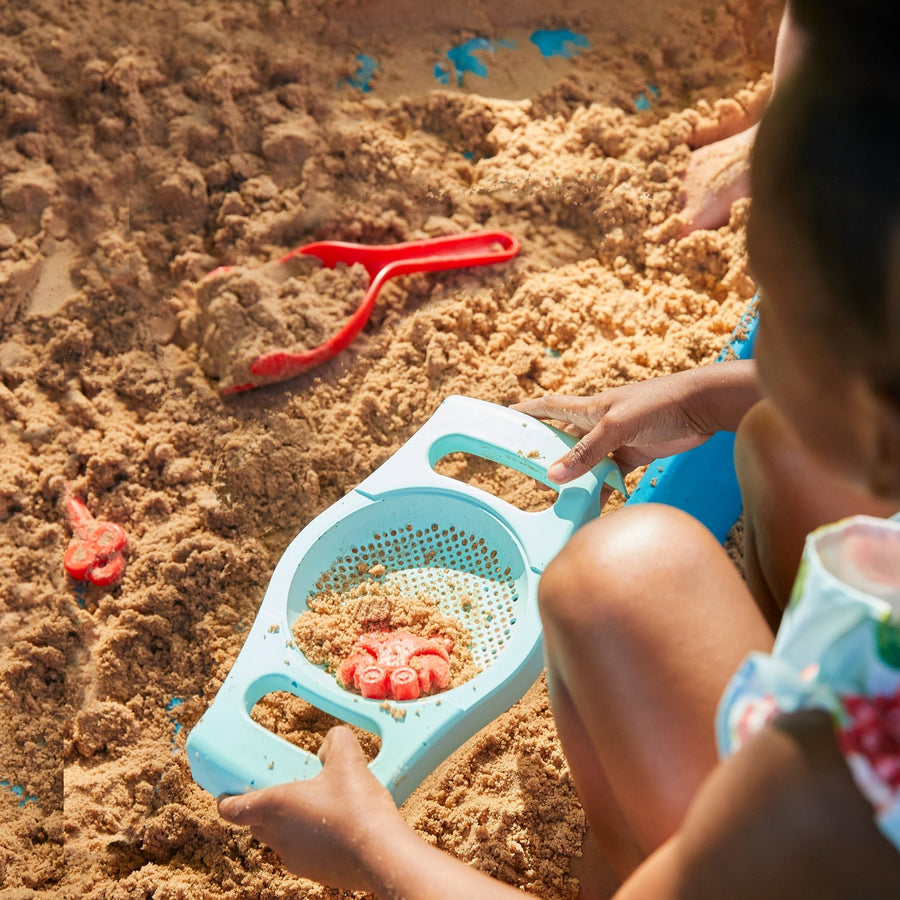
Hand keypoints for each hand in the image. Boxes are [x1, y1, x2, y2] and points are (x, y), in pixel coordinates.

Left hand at [217, 726, 404, 891]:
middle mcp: (276, 837)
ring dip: (290, 824)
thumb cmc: (355, 806)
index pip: (231, 810)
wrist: (380, 854)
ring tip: (317, 806)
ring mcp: (293, 859)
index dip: (227, 800)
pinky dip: (311, 840)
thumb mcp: (348, 758)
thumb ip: (336, 740)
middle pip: (256, 823)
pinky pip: (303, 852)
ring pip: (280, 839)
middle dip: (264, 808)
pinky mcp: (314, 874)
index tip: (230, 792)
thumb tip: (330, 741)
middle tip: (286, 789)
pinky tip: (337, 827)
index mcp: (273, 808)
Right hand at [512, 372, 723, 484]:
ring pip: (586, 462)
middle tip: (529, 476)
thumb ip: (587, 453)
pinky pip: (610, 476)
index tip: (506, 417)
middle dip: (547, 456)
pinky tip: (592, 507)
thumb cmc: (659, 404)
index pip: (549, 407)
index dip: (528, 412)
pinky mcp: (635, 455)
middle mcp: (598, 424)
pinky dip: (601, 490)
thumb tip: (553, 476)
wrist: (702, 407)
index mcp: (589, 409)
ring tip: (555, 498)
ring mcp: (616, 441)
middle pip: (564, 440)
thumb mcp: (617, 427)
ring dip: (573, 478)